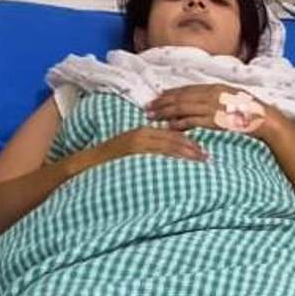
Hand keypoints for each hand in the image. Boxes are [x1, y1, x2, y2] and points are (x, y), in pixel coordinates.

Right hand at [85, 126, 207, 167]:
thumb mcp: (133, 152)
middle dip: (193, 147)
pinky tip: (181, 163)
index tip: (204, 150)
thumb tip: (167, 158)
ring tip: (201, 160)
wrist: (85, 164)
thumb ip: (150, 151)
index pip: (173, 134)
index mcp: (145, 132)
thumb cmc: (110, 161)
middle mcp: (144, 133)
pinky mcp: (133, 150)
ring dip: (187, 152)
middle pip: (175, 138)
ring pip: (168, 144)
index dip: (190, 142)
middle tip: (208, 156)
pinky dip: (171, 156)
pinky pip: (156, 153)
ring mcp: (138, 141)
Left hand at [147, 84, 285, 140]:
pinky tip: (169, 127)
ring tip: (152, 116)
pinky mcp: (213, 120)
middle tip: (148, 106)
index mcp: (215, 87)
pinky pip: (191, 121)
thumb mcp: (233, 96)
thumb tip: (204, 98)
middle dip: (163, 102)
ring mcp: (211, 106)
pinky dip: (179, 123)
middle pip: (181, 97)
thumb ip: (217, 96)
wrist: (261, 117)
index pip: (187, 89)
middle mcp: (211, 94)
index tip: (158, 96)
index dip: (171, 93)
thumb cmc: (249, 108)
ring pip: (182, 107)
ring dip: (165, 112)